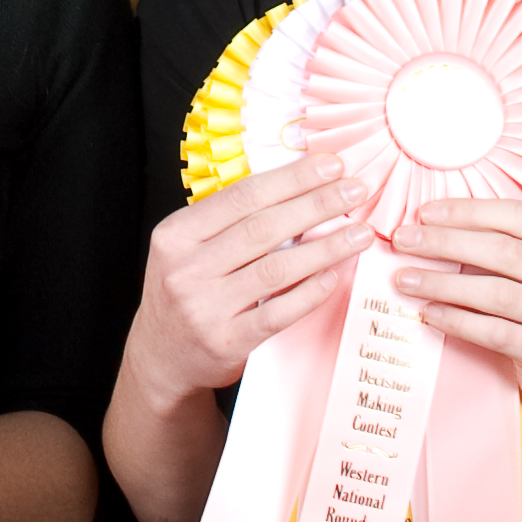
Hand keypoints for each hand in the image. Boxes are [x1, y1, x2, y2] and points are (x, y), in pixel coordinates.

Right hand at [125, 146, 366, 404]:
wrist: (161, 357)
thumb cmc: (185, 292)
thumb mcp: (188, 249)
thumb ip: (229, 223)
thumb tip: (298, 188)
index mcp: (176, 234)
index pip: (242, 196)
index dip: (291, 178)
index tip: (331, 165)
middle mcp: (187, 268)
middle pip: (263, 227)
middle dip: (316, 204)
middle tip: (355, 190)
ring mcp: (206, 307)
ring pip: (276, 268)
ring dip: (325, 248)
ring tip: (359, 234)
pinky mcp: (227, 341)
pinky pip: (278, 312)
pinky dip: (310, 293)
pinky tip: (334, 276)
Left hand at [389, 198, 521, 415]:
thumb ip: (507, 246)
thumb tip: (433, 224)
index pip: (520, 216)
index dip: (469, 211)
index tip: (425, 212)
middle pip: (504, 251)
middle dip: (446, 242)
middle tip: (404, 240)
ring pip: (497, 292)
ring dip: (443, 282)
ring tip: (406, 279)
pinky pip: (495, 331)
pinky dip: (457, 320)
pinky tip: (429, 313)